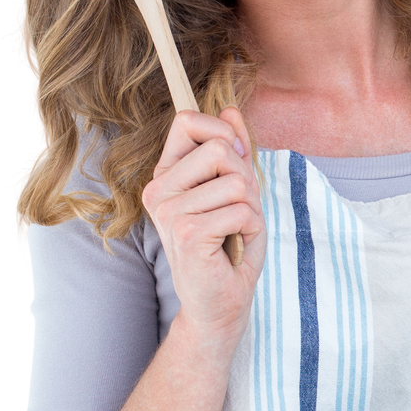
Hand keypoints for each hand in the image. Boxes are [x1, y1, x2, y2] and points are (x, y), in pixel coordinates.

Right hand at [142, 106, 266, 357]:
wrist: (220, 303)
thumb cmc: (228, 247)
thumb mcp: (237, 191)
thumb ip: (234, 151)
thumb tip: (231, 108)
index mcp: (166, 174)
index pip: (188, 121)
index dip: (224, 134)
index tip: (235, 165)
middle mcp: (158, 189)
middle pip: (219, 149)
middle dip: (246, 180)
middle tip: (237, 212)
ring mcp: (169, 211)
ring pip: (236, 183)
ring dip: (251, 210)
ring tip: (234, 232)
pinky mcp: (187, 234)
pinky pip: (241, 211)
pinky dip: (251, 229)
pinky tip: (234, 246)